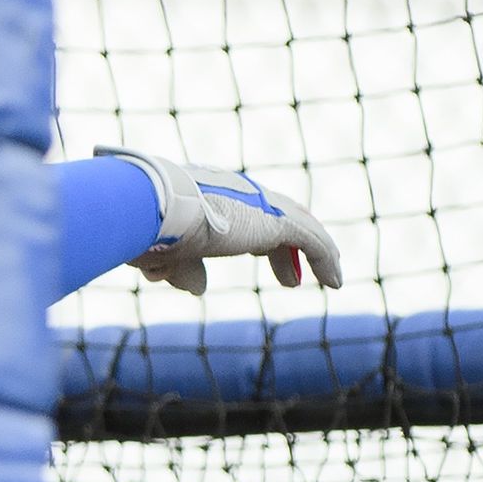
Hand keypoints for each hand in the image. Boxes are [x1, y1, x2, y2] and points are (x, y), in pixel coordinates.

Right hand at [96, 147, 343, 294]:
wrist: (153, 208)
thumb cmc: (147, 228)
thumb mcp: (166, 254)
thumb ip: (185, 268)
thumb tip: (198, 288)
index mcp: (211, 193)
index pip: (244, 213)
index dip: (256, 238)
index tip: (260, 255)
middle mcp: (239, 192)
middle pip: (277, 216)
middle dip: (285, 248)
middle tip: (290, 277)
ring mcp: (260, 204)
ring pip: (301, 226)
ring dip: (316, 253)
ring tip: (330, 277)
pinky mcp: (276, 221)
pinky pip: (312, 241)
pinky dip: (326, 260)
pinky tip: (335, 283)